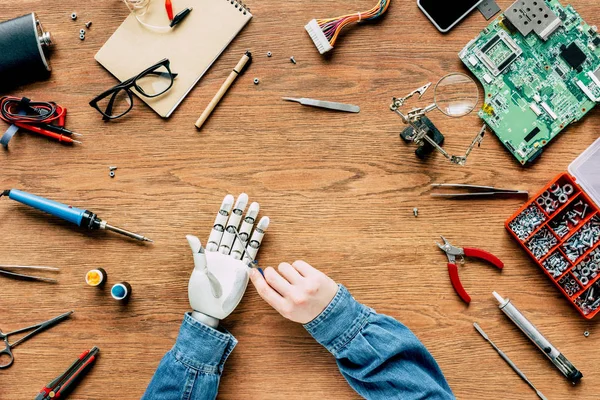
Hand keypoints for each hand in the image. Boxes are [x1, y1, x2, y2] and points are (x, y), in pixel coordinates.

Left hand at [187, 194, 268, 327]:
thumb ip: (199, 253)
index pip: (219, 228)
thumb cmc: (202, 295)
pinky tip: (263, 225)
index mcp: (211, 252)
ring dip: (249, 222)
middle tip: (245, 197)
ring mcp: (235, 260)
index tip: (229, 199)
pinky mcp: (244, 268)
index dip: (224, 214)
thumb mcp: (199, 273)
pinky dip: (258, 237)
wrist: (213, 311)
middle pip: (233, 228)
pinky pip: (252, 250)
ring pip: (243, 237)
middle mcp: (224, 253)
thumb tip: (190, 236)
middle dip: (239, 213)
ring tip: (256, 207)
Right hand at [250, 261, 337, 323]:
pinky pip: (298, 263)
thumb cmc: (308, 310)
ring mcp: (306, 286)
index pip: (265, 290)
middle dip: (270, 271)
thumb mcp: (289, 311)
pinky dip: (298, 267)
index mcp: (286, 309)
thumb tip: (261, 277)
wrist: (332, 312)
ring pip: (284, 266)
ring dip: (285, 269)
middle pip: (271, 276)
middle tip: (274, 272)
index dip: (256, 279)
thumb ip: (275, 296)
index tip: (253, 271)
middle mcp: (295, 298)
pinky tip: (303, 274)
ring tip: (293, 276)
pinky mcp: (315, 276)